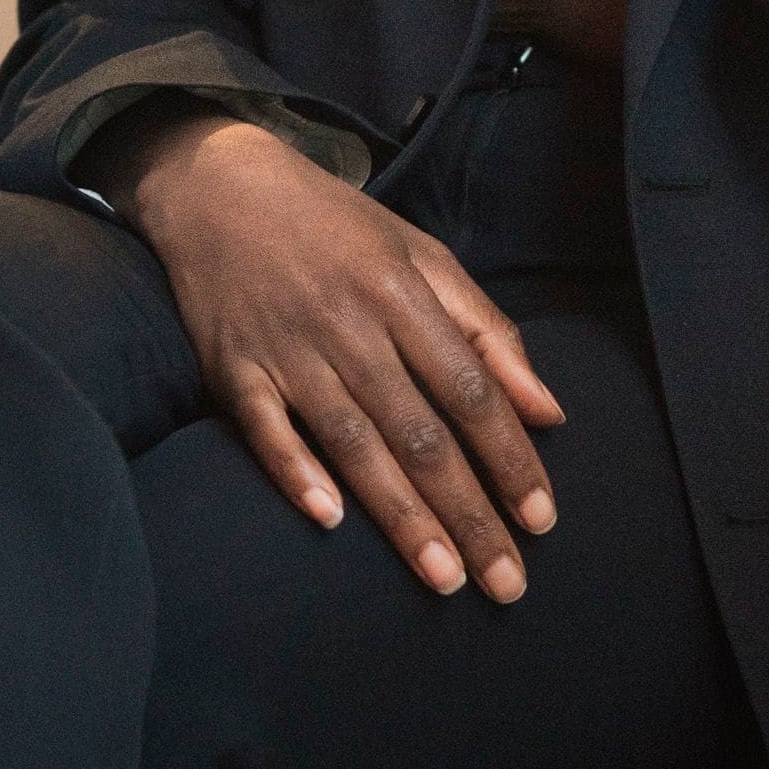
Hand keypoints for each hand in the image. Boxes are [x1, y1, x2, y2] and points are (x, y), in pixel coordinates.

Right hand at [103, 110, 562, 599]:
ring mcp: (288, 350)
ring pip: (354, 443)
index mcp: (405, 296)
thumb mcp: (423, 257)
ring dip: (401, 516)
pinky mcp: (231, 368)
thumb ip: (487, 331)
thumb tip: (547, 409)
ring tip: (443, 579)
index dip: (510, 458)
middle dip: (469, 513)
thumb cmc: (338, 229)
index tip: (542, 520)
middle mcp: (351, 326)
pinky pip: (264, 429)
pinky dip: (294, 472)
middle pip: (421, 433)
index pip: (473, 392)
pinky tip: (328, 520)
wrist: (221, 186)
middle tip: (505, 583)